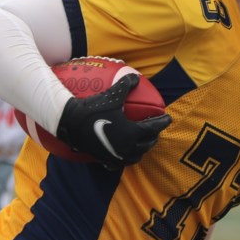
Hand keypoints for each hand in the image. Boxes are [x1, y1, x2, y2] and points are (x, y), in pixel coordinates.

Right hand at [56, 73, 171, 166]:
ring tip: (143, 143)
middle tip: (156, 130)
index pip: (153, 127)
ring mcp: (117, 155)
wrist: (71, 124)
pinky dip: (125, 159)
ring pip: (136, 156)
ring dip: (142, 149)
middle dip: (154, 137)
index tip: (168, 118)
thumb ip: (126, 84)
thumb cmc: (94, 109)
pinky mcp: (106, 160)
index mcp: (132, 132)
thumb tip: (136, 77)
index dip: (162, 122)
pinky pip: (120, 163)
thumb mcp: (112, 95)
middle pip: (147, 144)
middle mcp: (127, 147)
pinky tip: (123, 155)